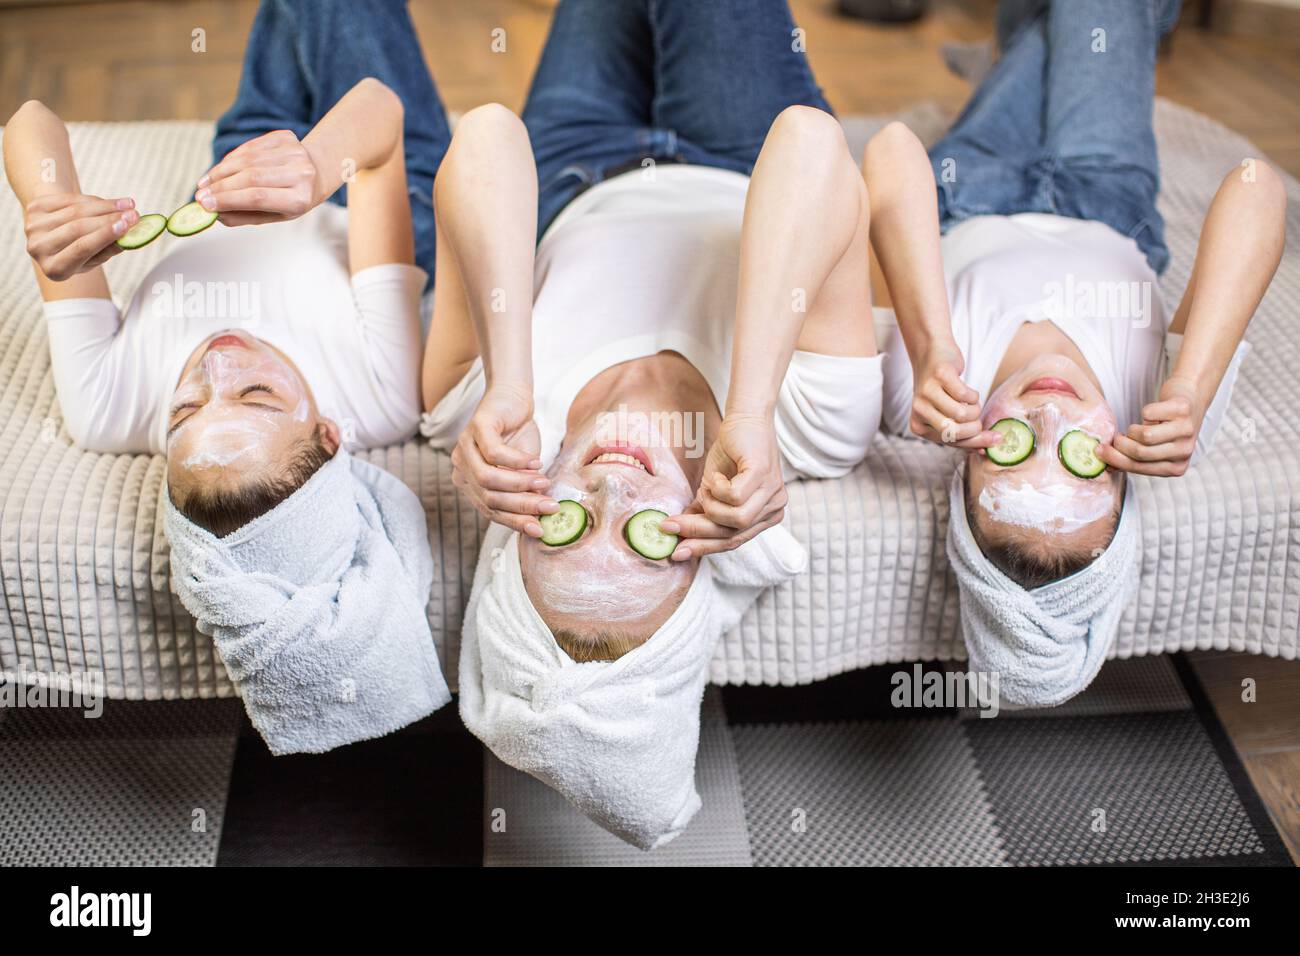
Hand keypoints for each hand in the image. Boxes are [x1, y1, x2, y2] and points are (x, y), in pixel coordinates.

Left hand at [23, 193, 137, 280]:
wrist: (53, 234)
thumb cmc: (78, 251)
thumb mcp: (94, 259)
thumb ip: (109, 249)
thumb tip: (130, 236)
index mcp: (54, 269)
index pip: (81, 249)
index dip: (104, 236)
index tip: (126, 226)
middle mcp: (38, 248)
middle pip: (78, 228)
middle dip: (109, 219)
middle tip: (133, 214)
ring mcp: (33, 227)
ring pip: (75, 212)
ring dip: (105, 206)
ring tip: (128, 205)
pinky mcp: (33, 208)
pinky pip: (69, 200)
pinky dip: (93, 200)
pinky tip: (111, 202)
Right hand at [195, 130, 321, 225]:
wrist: (319, 170)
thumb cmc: (294, 198)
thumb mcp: (276, 215)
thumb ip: (246, 216)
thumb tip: (214, 214)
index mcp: (301, 198)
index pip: (258, 198)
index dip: (228, 199)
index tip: (204, 204)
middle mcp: (300, 173)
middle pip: (250, 178)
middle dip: (220, 187)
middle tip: (199, 195)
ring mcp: (294, 152)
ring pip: (247, 160)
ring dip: (221, 172)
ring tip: (205, 183)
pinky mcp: (285, 136)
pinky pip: (250, 147)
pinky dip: (231, 159)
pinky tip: (220, 170)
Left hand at [450, 384, 556, 536]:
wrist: (515, 398)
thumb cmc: (518, 436)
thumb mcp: (523, 470)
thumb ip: (525, 492)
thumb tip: (541, 519)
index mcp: (468, 482)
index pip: (489, 510)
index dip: (514, 522)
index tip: (539, 529)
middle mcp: (461, 467)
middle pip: (489, 497)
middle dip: (522, 505)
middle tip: (549, 507)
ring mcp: (464, 446)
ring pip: (488, 478)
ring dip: (520, 484)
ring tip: (544, 483)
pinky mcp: (476, 427)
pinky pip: (495, 453)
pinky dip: (518, 461)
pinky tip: (536, 461)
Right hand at [661, 413, 787, 560]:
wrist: (743, 418)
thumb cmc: (730, 454)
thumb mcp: (712, 490)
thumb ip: (702, 513)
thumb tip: (678, 537)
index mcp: (765, 516)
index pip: (733, 542)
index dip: (703, 548)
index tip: (676, 552)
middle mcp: (774, 509)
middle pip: (733, 536)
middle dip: (697, 532)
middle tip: (669, 528)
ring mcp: (773, 493)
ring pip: (735, 520)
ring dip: (711, 506)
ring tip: (707, 488)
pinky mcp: (765, 475)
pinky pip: (736, 498)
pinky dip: (718, 489)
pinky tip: (717, 476)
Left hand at [908, 344, 999, 448]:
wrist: (931, 353)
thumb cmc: (942, 388)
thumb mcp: (946, 414)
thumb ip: (961, 433)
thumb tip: (985, 450)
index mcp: (918, 425)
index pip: (950, 442)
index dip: (975, 442)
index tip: (996, 440)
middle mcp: (918, 410)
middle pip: (955, 432)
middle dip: (975, 427)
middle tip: (978, 416)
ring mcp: (927, 392)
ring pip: (962, 415)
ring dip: (975, 409)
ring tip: (971, 402)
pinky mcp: (940, 375)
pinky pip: (965, 395)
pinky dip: (973, 395)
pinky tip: (967, 391)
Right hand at [1098, 377, 1202, 476]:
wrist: (1191, 396)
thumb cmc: (1167, 427)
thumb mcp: (1155, 449)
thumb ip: (1134, 460)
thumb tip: (1108, 467)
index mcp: (1177, 467)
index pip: (1139, 467)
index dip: (1116, 459)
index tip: (1099, 451)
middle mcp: (1185, 451)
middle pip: (1140, 452)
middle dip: (1120, 444)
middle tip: (1116, 437)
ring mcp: (1187, 430)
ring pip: (1145, 435)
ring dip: (1132, 429)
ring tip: (1135, 427)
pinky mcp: (1183, 409)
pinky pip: (1149, 413)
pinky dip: (1145, 411)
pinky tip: (1153, 414)